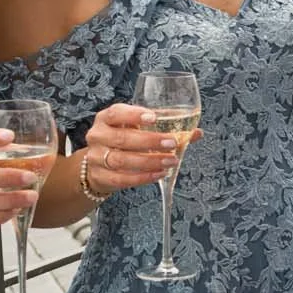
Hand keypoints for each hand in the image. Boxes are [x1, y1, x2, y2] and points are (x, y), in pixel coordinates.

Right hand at [80, 103, 202, 195]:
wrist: (97, 165)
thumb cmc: (122, 141)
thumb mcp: (137, 129)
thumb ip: (164, 128)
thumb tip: (196, 133)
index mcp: (106, 119)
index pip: (116, 113)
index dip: (134, 114)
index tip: (154, 117)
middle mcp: (98, 136)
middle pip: (122, 138)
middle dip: (149, 141)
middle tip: (172, 142)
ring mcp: (96, 158)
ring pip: (121, 160)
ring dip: (149, 161)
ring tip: (170, 161)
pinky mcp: (99, 177)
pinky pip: (122, 179)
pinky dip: (143, 178)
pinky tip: (159, 174)